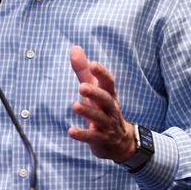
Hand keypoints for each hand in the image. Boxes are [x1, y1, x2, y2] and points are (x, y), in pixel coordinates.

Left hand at [67, 45, 136, 162]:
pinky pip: (92, 137)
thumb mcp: (94, 89)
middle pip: (106, 99)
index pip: (109, 82)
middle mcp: (110, 109)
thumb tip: (75, 47)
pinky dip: (82, 134)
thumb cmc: (102, 109)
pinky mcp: (101, 139)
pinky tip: (70, 131)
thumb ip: (83, 70)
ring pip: (99, 118)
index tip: (92, 64)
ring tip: (75, 106)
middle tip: (82, 86)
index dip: (102, 73)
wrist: (120, 142)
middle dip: (95, 93)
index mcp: (109, 94)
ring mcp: (107, 125)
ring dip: (87, 112)